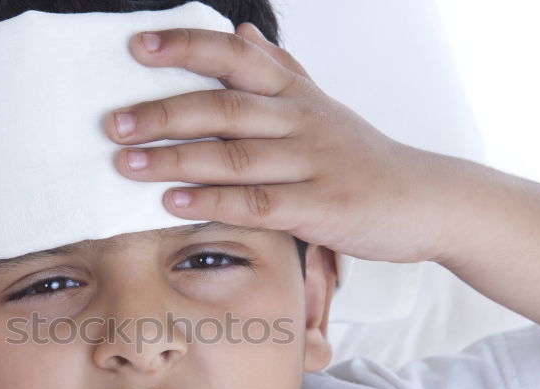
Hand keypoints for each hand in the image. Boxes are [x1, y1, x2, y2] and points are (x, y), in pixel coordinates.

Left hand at [104, 23, 454, 264]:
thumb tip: (242, 28)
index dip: (185, 48)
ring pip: (235, 156)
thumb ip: (280, 69)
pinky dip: (213, 202)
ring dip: (176, 160)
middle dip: (163, 113)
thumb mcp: (322, 105)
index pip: (235, 58)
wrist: (426, 199)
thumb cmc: (362, 156)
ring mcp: (313, 164)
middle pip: (224, 108)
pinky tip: (173, 204)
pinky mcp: (321, 208)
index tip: (137, 47)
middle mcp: (302, 121)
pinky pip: (258, 203)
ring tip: (127, 164)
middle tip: (113, 124)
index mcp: (296, 95)